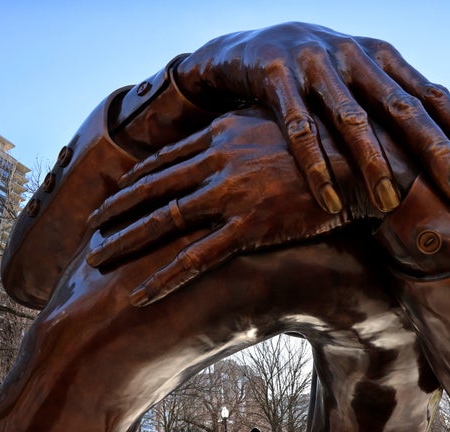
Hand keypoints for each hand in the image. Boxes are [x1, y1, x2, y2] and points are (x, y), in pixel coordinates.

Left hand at [87, 108, 362, 305]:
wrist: (362, 159)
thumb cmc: (320, 140)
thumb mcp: (272, 120)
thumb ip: (237, 128)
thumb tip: (214, 133)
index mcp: (221, 133)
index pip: (162, 160)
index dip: (132, 180)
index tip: (112, 194)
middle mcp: (218, 161)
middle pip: (151, 189)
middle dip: (114, 210)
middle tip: (88, 227)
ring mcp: (231, 195)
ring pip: (164, 222)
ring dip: (125, 241)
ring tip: (96, 259)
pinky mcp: (249, 228)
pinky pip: (196, 258)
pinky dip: (164, 277)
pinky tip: (139, 293)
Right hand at [175, 22, 449, 212]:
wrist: (244, 48)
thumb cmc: (311, 72)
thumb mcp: (353, 76)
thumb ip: (388, 99)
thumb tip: (437, 145)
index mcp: (379, 56)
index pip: (431, 94)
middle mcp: (353, 56)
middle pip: (403, 108)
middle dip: (436, 152)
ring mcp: (314, 65)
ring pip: (352, 120)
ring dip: (374, 164)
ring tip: (390, 204)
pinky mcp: (275, 77)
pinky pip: (300, 129)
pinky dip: (316, 166)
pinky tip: (330, 201)